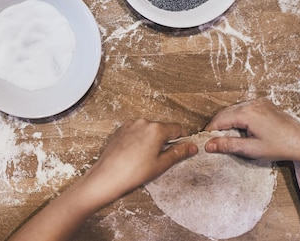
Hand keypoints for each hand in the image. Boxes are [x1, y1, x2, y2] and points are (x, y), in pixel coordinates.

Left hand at [80, 119, 197, 207]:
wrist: (108, 176)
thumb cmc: (133, 172)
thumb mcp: (161, 164)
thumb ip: (179, 152)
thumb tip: (192, 147)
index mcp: (156, 129)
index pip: (177, 128)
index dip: (181, 140)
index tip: (179, 149)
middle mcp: (143, 122)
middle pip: (162, 129)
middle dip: (164, 141)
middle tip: (159, 158)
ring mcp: (130, 125)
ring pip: (148, 130)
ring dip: (150, 140)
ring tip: (144, 158)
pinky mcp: (120, 130)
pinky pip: (135, 132)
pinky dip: (138, 140)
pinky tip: (134, 155)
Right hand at [204, 97, 299, 162]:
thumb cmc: (279, 147)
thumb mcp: (252, 149)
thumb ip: (228, 145)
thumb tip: (208, 145)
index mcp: (247, 113)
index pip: (220, 119)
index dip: (210, 130)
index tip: (205, 141)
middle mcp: (252, 103)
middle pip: (225, 112)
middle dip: (217, 125)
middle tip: (213, 140)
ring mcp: (259, 102)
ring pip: (234, 109)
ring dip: (227, 120)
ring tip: (225, 136)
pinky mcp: (264, 103)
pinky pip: (244, 107)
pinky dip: (237, 116)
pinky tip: (239, 128)